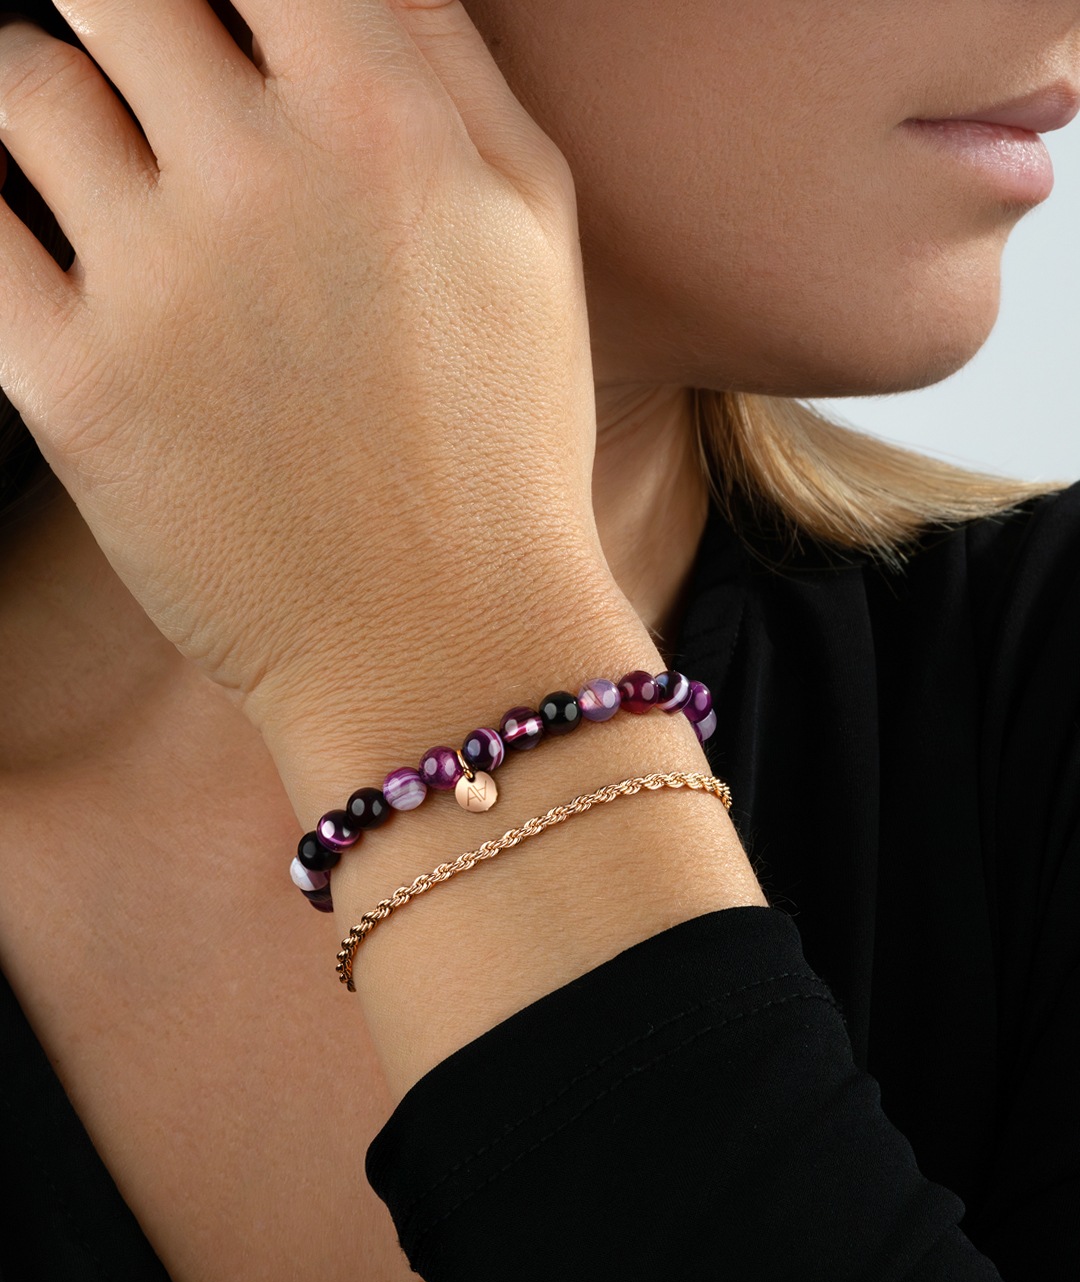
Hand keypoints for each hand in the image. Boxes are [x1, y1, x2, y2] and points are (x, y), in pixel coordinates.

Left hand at [0, 0, 603, 755]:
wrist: (445, 641)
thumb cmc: (506, 442)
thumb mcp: (532, 233)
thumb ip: (448, 70)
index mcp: (387, 124)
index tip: (215, 34)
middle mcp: (262, 177)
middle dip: (124, 20)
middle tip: (144, 80)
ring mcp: (157, 281)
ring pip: (21, 87)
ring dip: (41, 100)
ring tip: (87, 164)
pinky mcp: (74, 387)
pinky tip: (30, 231)